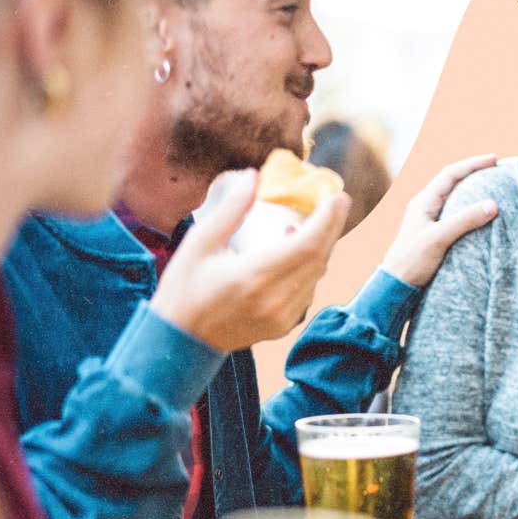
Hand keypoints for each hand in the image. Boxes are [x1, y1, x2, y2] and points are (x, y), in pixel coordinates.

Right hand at [149, 170, 348, 352]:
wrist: (180, 341)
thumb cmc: (183, 289)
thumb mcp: (199, 243)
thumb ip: (231, 210)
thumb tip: (253, 177)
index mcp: (253, 276)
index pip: (307, 245)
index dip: (328, 220)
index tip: (337, 196)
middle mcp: (274, 299)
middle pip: (319, 258)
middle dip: (332, 226)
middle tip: (336, 201)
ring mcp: (282, 317)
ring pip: (317, 275)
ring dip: (322, 247)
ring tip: (316, 222)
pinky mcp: (283, 326)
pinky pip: (308, 291)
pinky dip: (310, 268)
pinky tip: (298, 252)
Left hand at [380, 153, 499, 287]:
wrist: (395, 286)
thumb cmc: (412, 261)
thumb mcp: (439, 238)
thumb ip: (465, 220)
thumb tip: (493, 204)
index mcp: (423, 202)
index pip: (450, 174)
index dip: (472, 164)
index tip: (494, 159)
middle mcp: (425, 206)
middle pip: (452, 181)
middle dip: (474, 172)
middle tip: (497, 169)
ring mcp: (429, 220)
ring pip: (454, 197)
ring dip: (472, 190)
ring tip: (493, 187)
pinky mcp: (434, 234)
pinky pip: (455, 213)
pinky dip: (470, 208)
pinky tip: (482, 214)